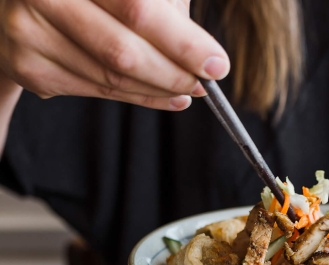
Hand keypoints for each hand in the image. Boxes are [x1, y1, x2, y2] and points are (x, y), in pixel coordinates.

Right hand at [0, 0, 229, 110]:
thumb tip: (203, 53)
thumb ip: (162, 4)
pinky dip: (140, 98)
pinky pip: (97, 91)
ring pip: (111, 78)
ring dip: (160, 89)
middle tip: (206, 82)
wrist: (17, 0)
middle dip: (175, 73)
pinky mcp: (28, 68)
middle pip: (123, 52)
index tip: (216, 63)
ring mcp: (28, 33)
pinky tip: (165, 96)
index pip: (138, 9)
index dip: (182, 42)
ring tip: (189, 89)